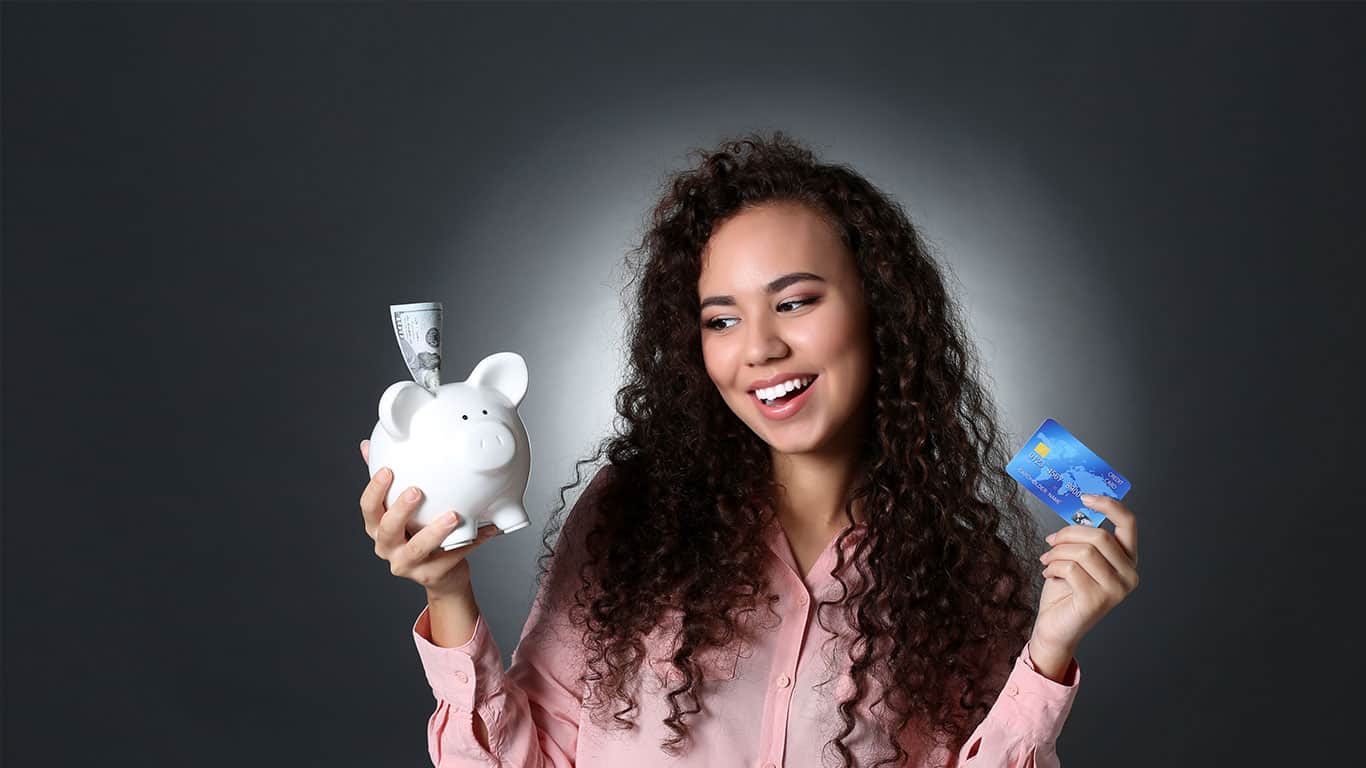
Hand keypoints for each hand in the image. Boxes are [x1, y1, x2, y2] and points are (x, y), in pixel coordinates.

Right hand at [359, 438, 501, 598]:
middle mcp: (388, 547)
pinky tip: (486, 529)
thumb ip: (389, 481)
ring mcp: (408, 564)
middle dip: (400, 509)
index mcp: (378, 528)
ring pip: (418, 548)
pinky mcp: (431, 574)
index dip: (375, 490)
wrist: (442, 574)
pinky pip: (450, 557)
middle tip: (416, 491)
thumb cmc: (420, 534)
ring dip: (435, 531)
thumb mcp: (403, 509)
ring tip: (453, 516)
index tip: (388, 470)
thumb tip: (368, 446)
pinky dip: (470, 542)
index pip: (368, 508)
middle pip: (387, 529)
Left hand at [1030, 494, 1139, 661]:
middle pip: (1100, 536)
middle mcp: (1129, 575)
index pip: (1129, 523)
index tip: (1084, 497)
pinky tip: (1049, 574)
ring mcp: (1116, 590)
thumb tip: (1076, 511)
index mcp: (1127, 560)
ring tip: (1048, 560)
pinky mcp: (1097, 601)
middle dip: (1068, 533)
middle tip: (1051, 541)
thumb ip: (1084, 539)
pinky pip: (1070, 569)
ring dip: (1057, 552)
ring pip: (1083, 551)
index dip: (1109, 505)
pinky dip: (1053, 567)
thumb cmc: (1065, 592)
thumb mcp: (1077, 558)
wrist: (1055, 627)